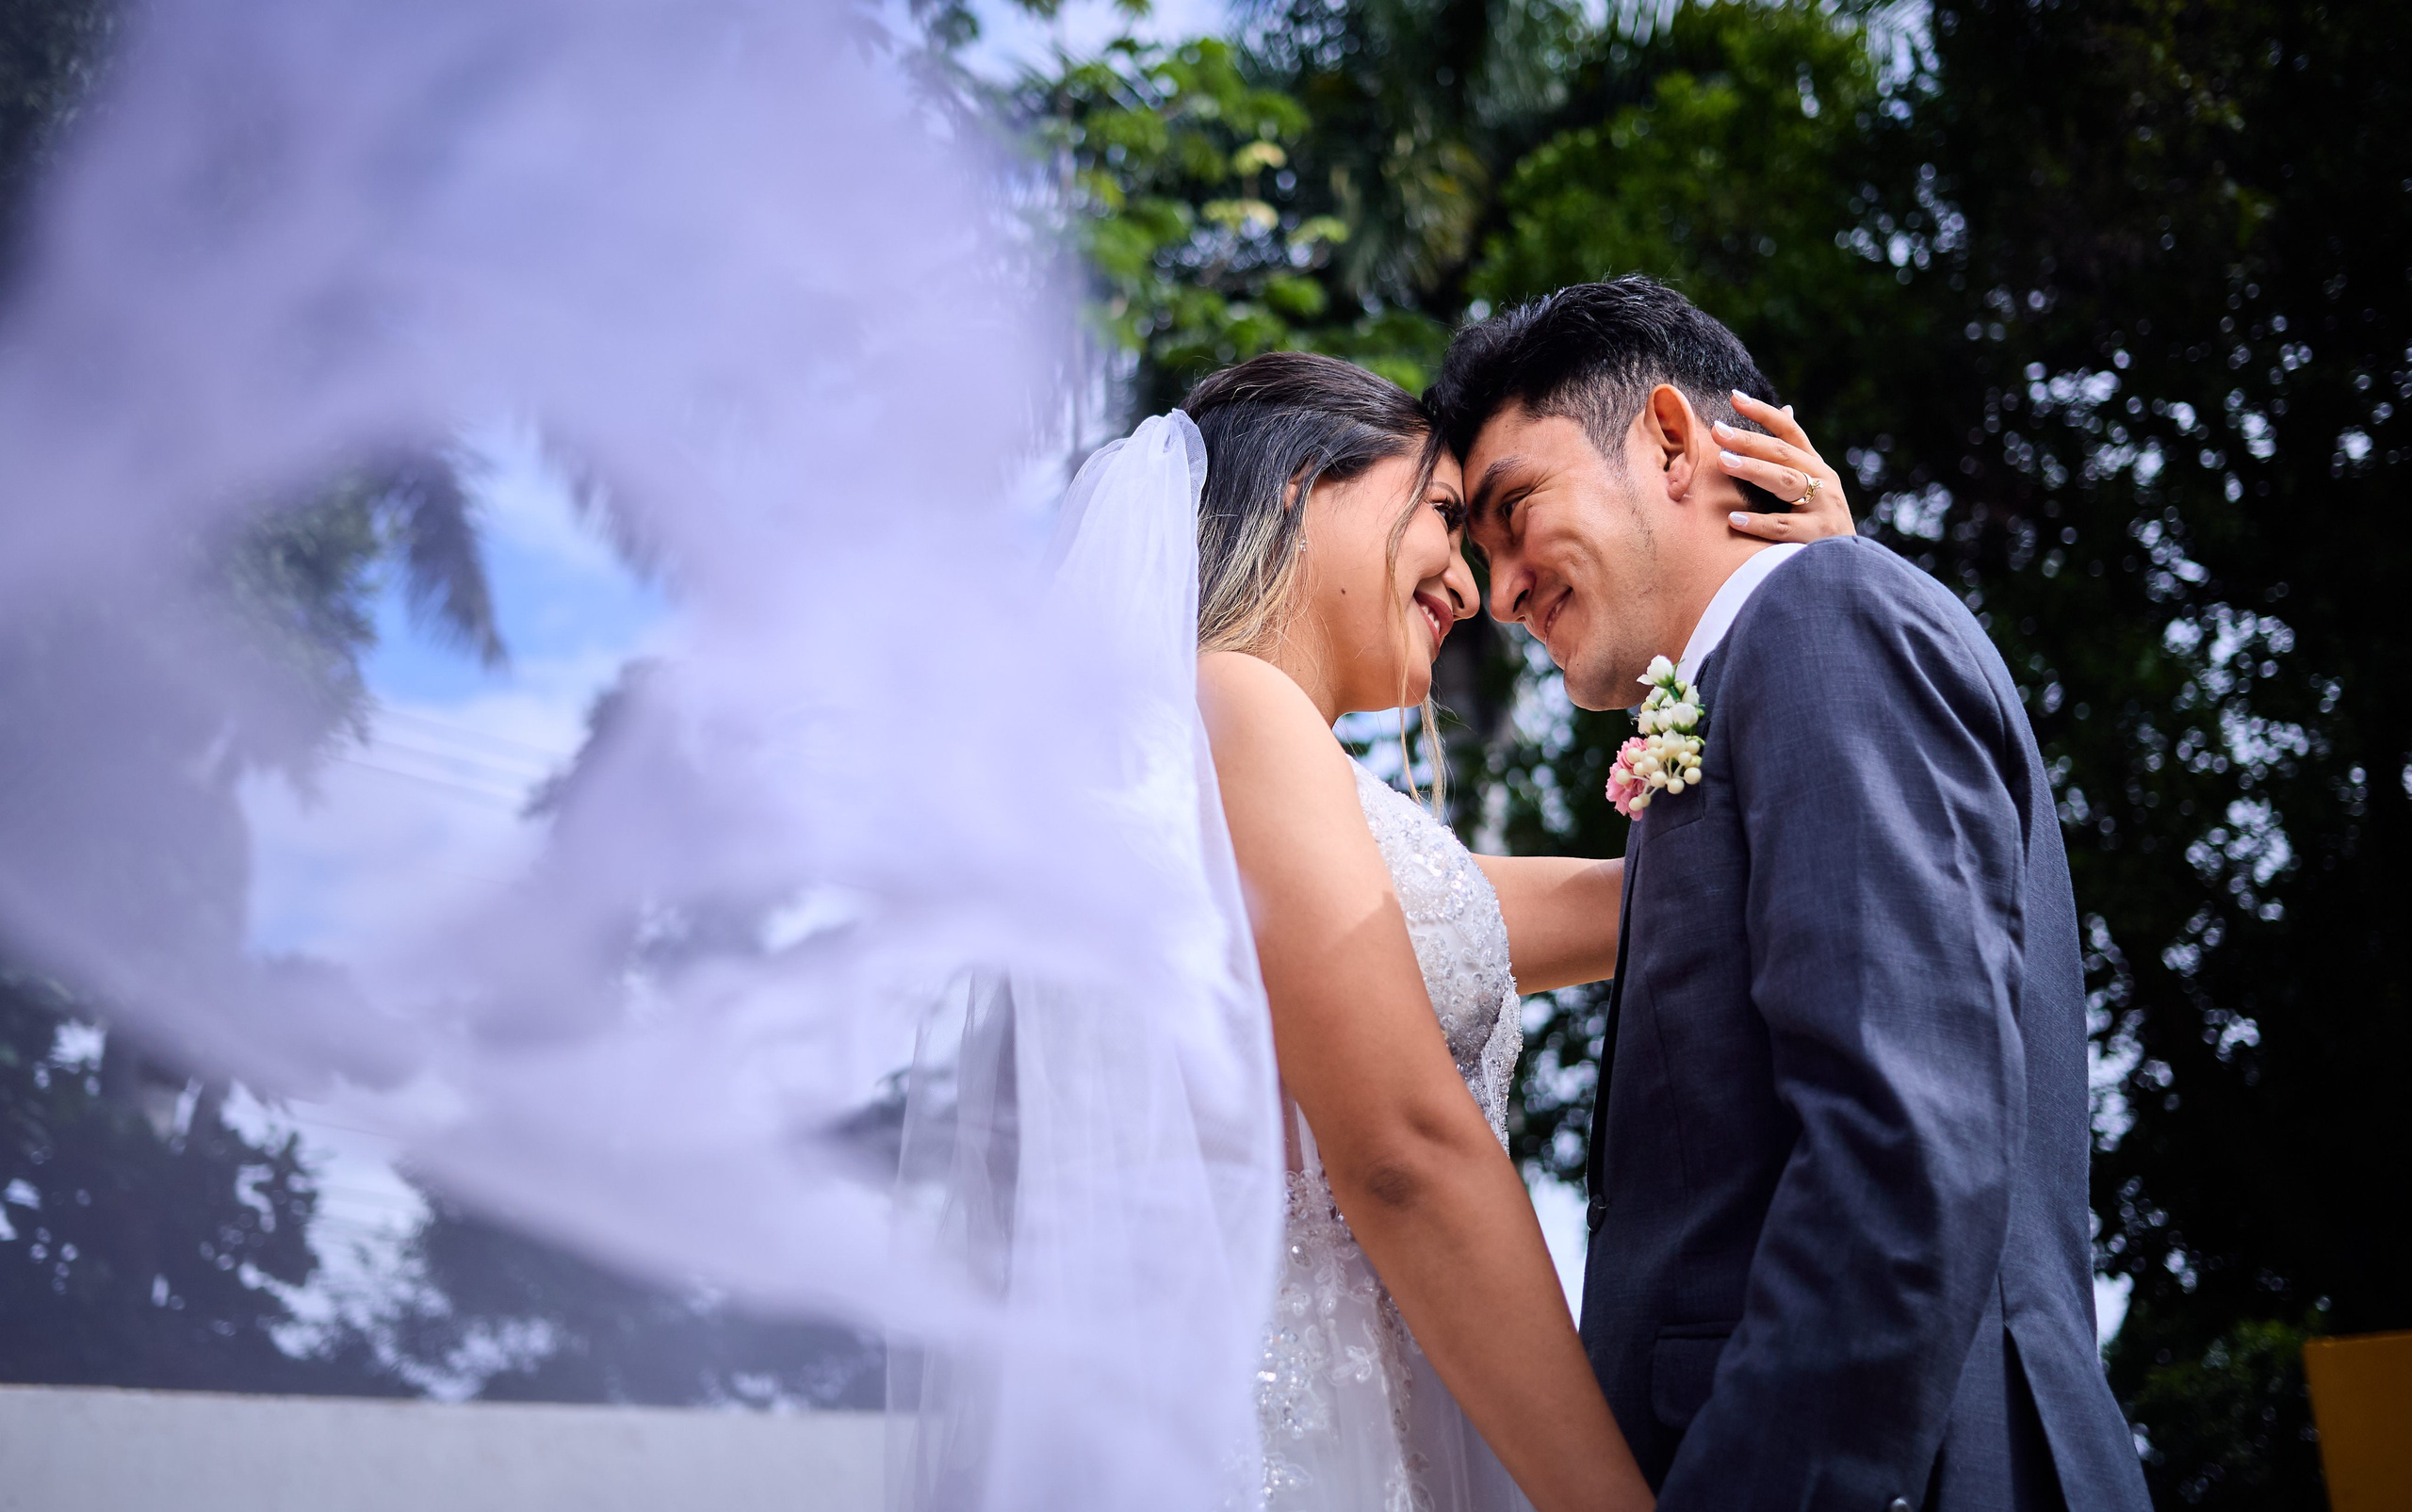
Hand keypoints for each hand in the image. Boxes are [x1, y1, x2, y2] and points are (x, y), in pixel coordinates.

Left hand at [1714, 390, 1854, 542]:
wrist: (1851, 569)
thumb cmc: (1821, 523)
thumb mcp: (1814, 484)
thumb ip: (1796, 455)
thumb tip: (1787, 409)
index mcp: (1817, 467)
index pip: (1790, 432)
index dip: (1763, 413)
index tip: (1734, 396)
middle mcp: (1823, 482)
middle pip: (1783, 454)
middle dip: (1749, 440)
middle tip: (1718, 431)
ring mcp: (1823, 508)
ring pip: (1785, 483)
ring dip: (1754, 469)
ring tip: (1723, 461)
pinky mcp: (1818, 537)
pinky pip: (1782, 528)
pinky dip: (1757, 523)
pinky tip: (1733, 519)